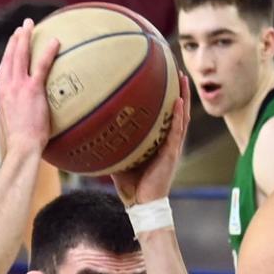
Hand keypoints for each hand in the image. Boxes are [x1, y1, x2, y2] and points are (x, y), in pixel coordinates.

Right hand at [0, 19, 59, 154]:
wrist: (22, 147)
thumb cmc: (21, 142)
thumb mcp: (13, 123)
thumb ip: (18, 112)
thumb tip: (27, 113)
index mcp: (1, 95)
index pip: (3, 69)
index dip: (8, 54)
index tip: (13, 44)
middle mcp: (6, 87)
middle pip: (10, 57)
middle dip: (16, 39)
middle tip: (22, 27)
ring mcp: (18, 87)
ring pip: (21, 55)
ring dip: (25, 37)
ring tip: (31, 25)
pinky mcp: (32, 90)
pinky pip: (41, 66)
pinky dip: (48, 52)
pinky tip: (55, 41)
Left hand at [111, 74, 191, 205]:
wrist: (142, 204)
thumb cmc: (131, 185)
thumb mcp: (118, 160)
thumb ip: (110, 145)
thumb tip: (89, 132)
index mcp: (158, 142)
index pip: (164, 115)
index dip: (166, 96)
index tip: (163, 77)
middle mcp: (168, 141)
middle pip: (177, 110)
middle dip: (178, 90)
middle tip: (176, 69)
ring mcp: (172, 147)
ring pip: (181, 117)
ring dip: (183, 97)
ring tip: (183, 78)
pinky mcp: (171, 154)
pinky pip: (176, 132)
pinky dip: (178, 116)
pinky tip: (179, 101)